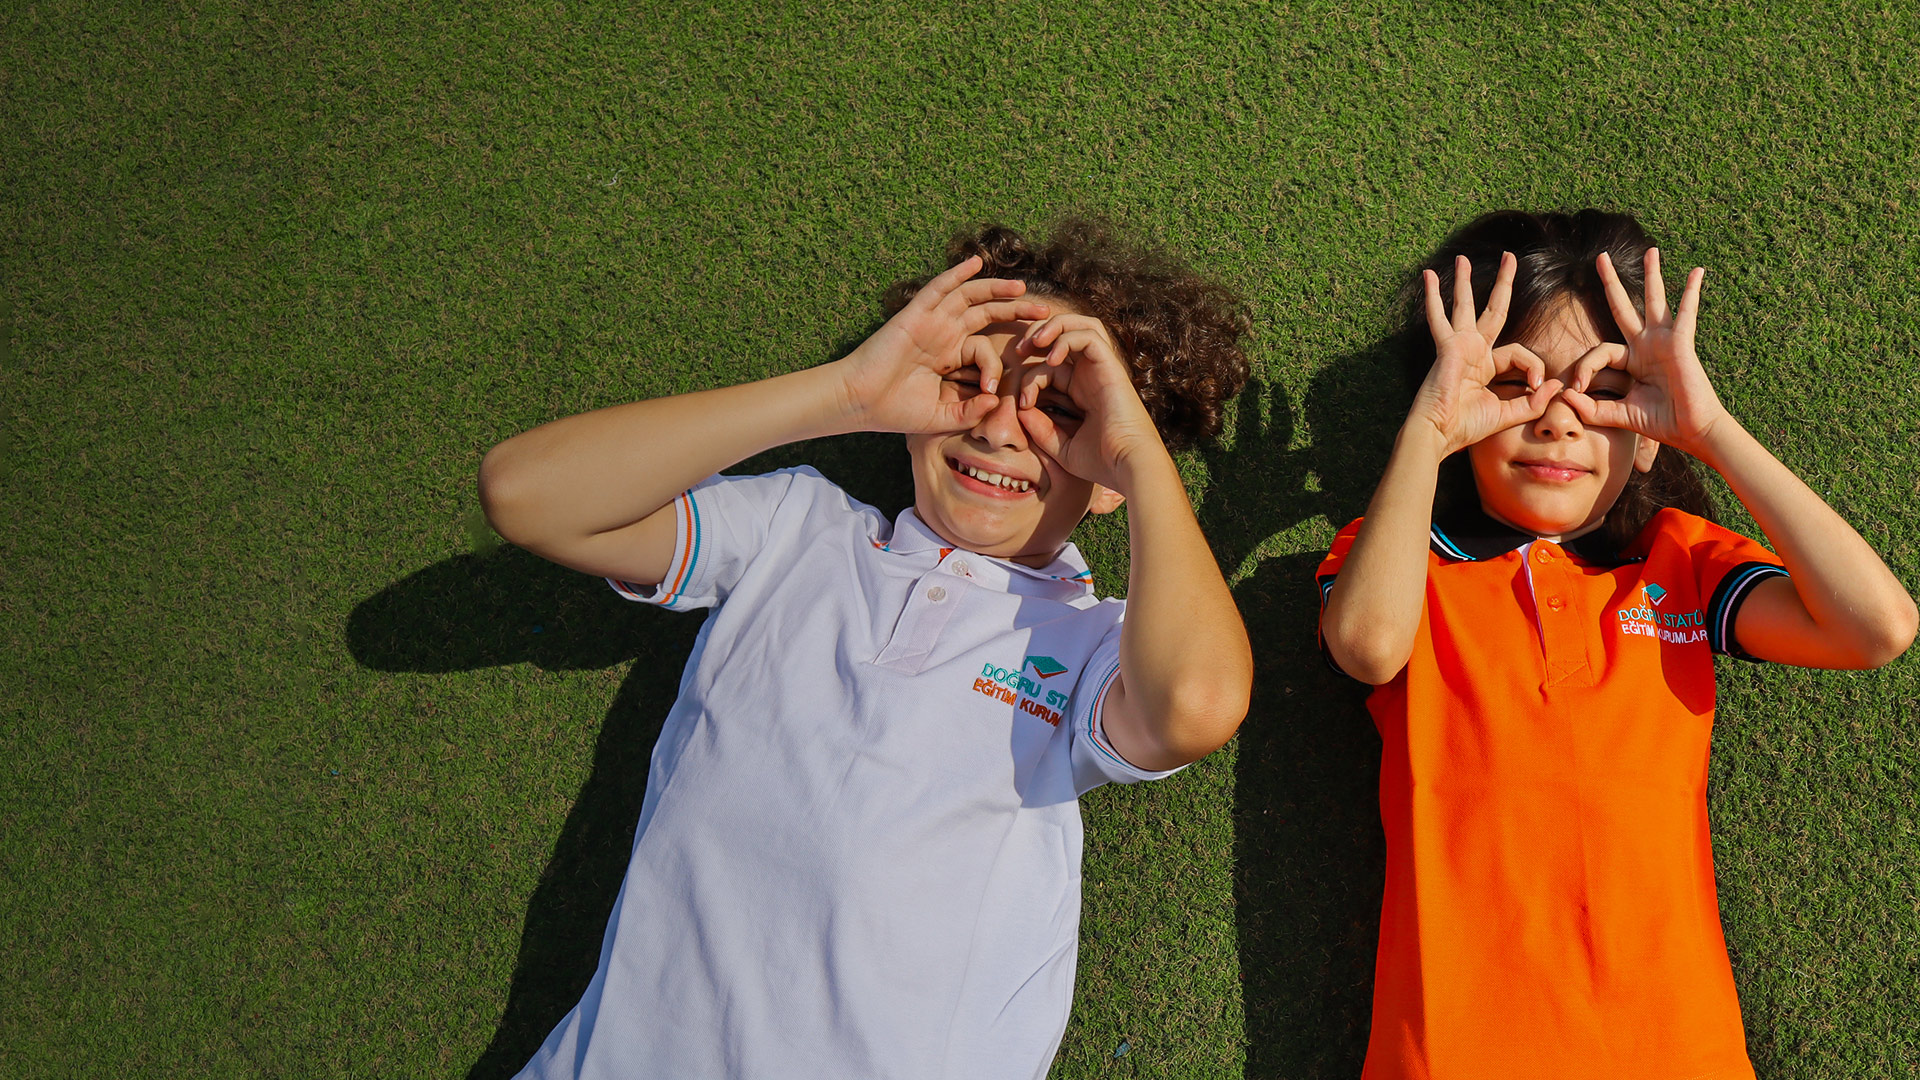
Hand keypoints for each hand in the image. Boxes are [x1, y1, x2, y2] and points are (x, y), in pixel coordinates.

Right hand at [836, 255, 1050, 432]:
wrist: (861, 402)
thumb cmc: (896, 411)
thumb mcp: (942, 416)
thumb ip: (970, 411)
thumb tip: (996, 401)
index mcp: (949, 356)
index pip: (984, 349)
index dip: (995, 367)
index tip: (994, 390)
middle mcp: (943, 335)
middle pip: (985, 313)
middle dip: (1014, 310)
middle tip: (1044, 311)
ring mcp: (930, 322)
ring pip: (968, 296)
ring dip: (995, 289)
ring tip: (1021, 289)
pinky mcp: (915, 315)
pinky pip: (939, 288)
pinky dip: (956, 274)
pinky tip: (975, 263)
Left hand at [1004, 313, 1165, 492]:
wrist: (1128, 466)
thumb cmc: (1101, 463)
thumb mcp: (1062, 448)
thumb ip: (1041, 429)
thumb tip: (1021, 409)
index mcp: (1082, 392)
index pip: (1051, 367)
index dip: (1030, 378)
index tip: (1021, 403)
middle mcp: (1093, 375)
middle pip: (1066, 333)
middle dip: (1037, 334)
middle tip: (1018, 350)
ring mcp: (1103, 369)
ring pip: (1080, 325)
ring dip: (1053, 326)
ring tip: (1035, 342)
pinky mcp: (1112, 366)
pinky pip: (1089, 336)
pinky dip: (1067, 339)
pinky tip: (1052, 360)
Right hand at [1408, 252, 1560, 455]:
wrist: (1439, 434)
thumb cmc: (1466, 427)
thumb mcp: (1508, 414)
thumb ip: (1532, 402)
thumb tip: (1555, 386)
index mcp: (1485, 366)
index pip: (1519, 352)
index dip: (1534, 366)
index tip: (1537, 386)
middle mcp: (1472, 351)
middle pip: (1492, 309)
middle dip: (1502, 284)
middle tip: (1509, 257)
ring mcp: (1458, 346)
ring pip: (1465, 305)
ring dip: (1465, 280)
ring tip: (1462, 259)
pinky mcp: (1447, 347)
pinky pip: (1439, 318)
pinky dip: (1433, 297)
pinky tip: (1427, 276)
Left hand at [1562, 249, 1727, 454]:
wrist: (1692, 431)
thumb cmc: (1661, 423)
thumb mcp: (1619, 415)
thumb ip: (1592, 408)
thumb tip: (1564, 397)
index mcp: (1631, 360)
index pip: (1599, 351)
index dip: (1584, 368)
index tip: (1577, 390)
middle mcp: (1646, 345)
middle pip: (1623, 307)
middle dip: (1611, 282)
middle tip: (1600, 257)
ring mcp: (1664, 341)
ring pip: (1655, 300)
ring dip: (1652, 274)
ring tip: (1651, 250)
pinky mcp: (1681, 343)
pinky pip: (1686, 313)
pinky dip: (1691, 292)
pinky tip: (1697, 271)